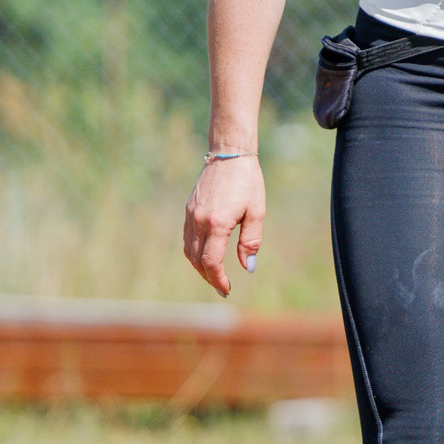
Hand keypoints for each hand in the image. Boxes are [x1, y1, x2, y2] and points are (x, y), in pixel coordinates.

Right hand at [183, 154, 265, 296]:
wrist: (229, 154)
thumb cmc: (248, 182)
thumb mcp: (256, 212)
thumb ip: (251, 241)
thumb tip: (248, 268)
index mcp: (217, 224)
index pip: (211, 262)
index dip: (218, 279)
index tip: (227, 288)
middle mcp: (199, 221)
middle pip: (197, 260)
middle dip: (208, 277)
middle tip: (222, 287)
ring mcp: (190, 215)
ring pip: (188, 251)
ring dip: (200, 267)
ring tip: (214, 275)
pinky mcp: (188, 209)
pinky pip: (187, 238)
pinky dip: (194, 252)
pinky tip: (206, 255)